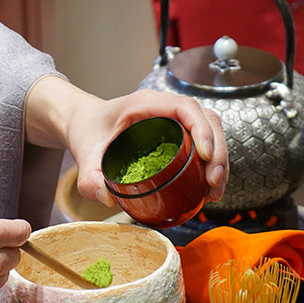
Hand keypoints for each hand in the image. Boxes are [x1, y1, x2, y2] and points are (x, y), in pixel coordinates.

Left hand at [24, 76, 228, 205]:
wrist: (85, 124)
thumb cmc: (88, 132)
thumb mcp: (84, 155)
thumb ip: (89, 179)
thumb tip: (108, 200)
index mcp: (145, 103)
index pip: (185, 107)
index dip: (201, 129)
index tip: (205, 156)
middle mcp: (165, 107)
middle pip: (206, 119)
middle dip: (217, 151)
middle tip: (213, 183)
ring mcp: (174, 119)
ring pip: (211, 130)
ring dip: (220, 159)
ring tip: (214, 190)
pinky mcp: (178, 133)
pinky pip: (204, 141)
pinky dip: (212, 162)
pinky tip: (209, 187)